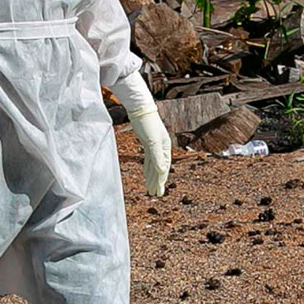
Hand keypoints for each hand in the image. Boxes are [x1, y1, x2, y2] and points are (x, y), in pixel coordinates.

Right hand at [115, 75, 173, 198]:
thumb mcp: (151, 140)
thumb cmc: (144, 121)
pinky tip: (148, 175)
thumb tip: (160, 170)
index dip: (160, 179)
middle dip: (157, 182)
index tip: (157, 189)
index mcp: (163, 146)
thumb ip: (155, 155)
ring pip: (155, 166)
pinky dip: (150, 169)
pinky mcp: (151, 143)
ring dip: (154, 179)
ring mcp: (156, 145)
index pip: (163, 166)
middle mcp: (161, 147)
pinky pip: (151, 160)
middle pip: (159, 169)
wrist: (140, 108)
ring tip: (152, 190)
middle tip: (156, 194)